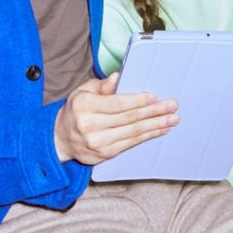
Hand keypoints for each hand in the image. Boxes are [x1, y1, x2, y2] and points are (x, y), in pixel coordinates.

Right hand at [54, 72, 178, 164]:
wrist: (60, 138)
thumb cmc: (76, 110)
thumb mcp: (83, 91)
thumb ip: (102, 85)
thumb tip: (117, 77)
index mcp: (85, 106)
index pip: (116, 104)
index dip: (137, 101)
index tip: (154, 97)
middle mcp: (90, 126)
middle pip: (128, 119)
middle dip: (153, 112)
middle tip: (172, 106)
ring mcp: (98, 143)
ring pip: (133, 133)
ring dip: (156, 125)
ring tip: (172, 119)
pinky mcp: (104, 154)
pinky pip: (130, 144)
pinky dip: (147, 136)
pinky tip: (159, 130)